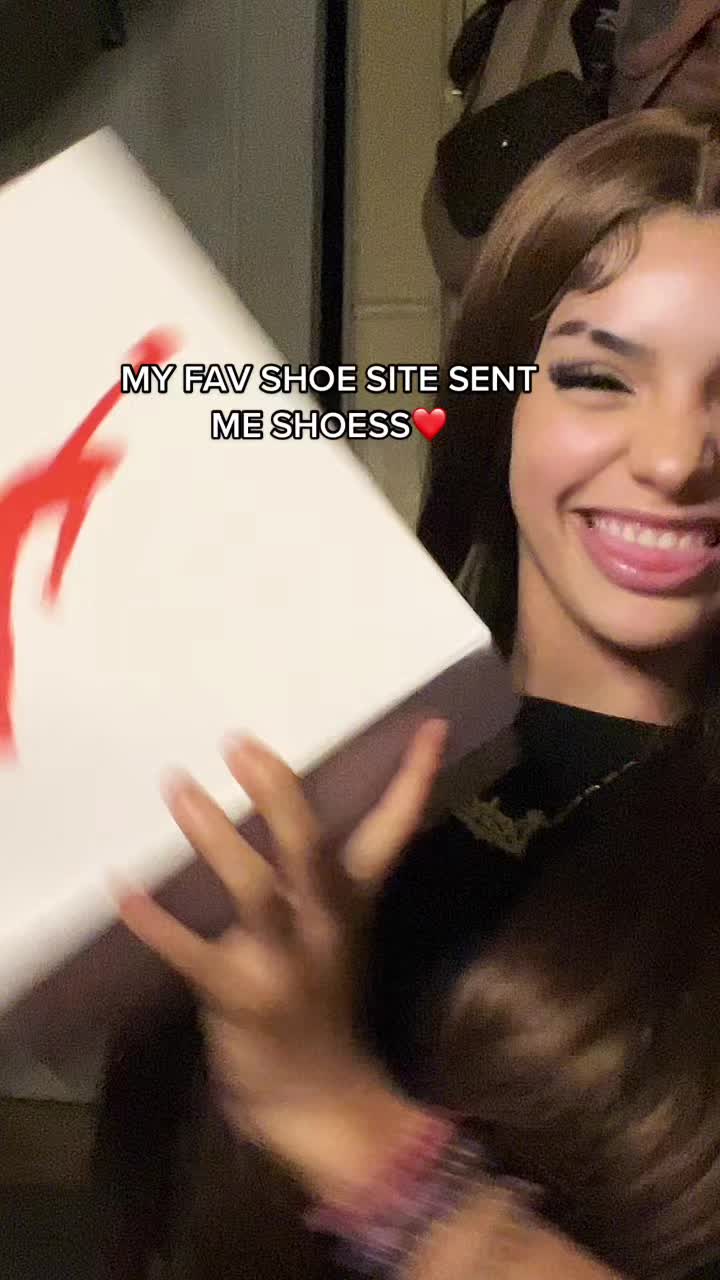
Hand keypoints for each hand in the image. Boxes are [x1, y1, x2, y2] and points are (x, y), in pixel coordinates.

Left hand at [116, 720, 447, 1198]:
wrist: (320, 1098)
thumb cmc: (320, 999)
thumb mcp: (338, 931)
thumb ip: (321, 875)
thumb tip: (287, 804)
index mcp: (351, 900)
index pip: (392, 831)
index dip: (412, 778)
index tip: (430, 725)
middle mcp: (324, 922)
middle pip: (308, 848)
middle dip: (278, 794)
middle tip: (240, 743)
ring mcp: (285, 961)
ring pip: (255, 890)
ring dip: (214, 838)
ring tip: (178, 787)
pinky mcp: (241, 995)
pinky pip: (193, 953)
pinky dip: (156, 923)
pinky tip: (122, 890)